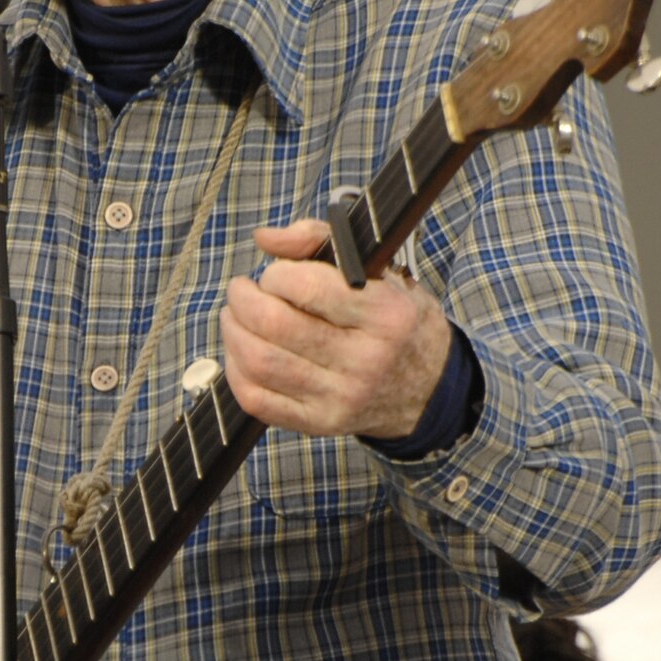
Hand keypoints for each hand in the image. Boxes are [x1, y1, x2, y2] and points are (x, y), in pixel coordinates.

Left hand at [220, 218, 453, 438]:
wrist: (427, 390)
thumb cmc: (395, 321)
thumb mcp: (379, 270)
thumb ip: (319, 240)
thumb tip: (264, 238)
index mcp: (385, 315)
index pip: (307, 287)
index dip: (276, 275)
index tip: (275, 274)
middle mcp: (366, 360)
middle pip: (274, 325)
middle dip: (243, 300)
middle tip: (242, 291)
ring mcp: (341, 397)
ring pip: (259, 361)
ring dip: (233, 332)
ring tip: (235, 317)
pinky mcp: (320, 422)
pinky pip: (256, 399)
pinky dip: (235, 370)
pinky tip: (241, 352)